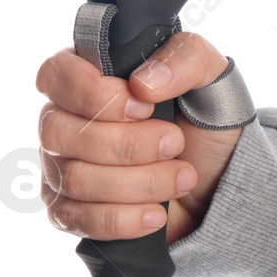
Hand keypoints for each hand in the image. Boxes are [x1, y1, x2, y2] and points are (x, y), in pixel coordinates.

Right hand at [35, 32, 242, 243]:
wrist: (220, 182)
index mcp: (88, 76)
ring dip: (139, 182)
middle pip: (61, 132)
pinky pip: (77, 219)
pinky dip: (124, 219)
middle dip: (127, 144)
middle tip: (175, 144)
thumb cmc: (206, 122)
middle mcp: (64, 120)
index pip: (56, 74)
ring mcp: (60, 168)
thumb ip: (185, 57)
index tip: (144, 106)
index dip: (94, 93)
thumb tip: (142, 83)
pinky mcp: (68, 212)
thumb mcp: (212, 76)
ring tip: (182, 178)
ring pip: (74, 178)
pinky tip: (156, 213)